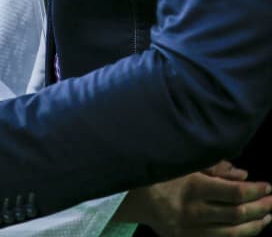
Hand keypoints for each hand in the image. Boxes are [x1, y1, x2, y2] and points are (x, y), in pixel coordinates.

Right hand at [118, 160, 271, 235]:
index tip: (267, 186)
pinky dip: (238, 236)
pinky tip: (249, 229)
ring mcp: (191, 229)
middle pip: (235, 214)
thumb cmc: (161, 173)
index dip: (254, 191)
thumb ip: (214, 166)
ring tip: (267, 217)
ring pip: (231, 233)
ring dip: (253, 226)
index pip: (233, 193)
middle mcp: (194, 211)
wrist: (134, 197)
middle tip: (271, 201)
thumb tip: (243, 174)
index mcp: (193, 187)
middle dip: (258, 208)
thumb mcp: (184, 163)